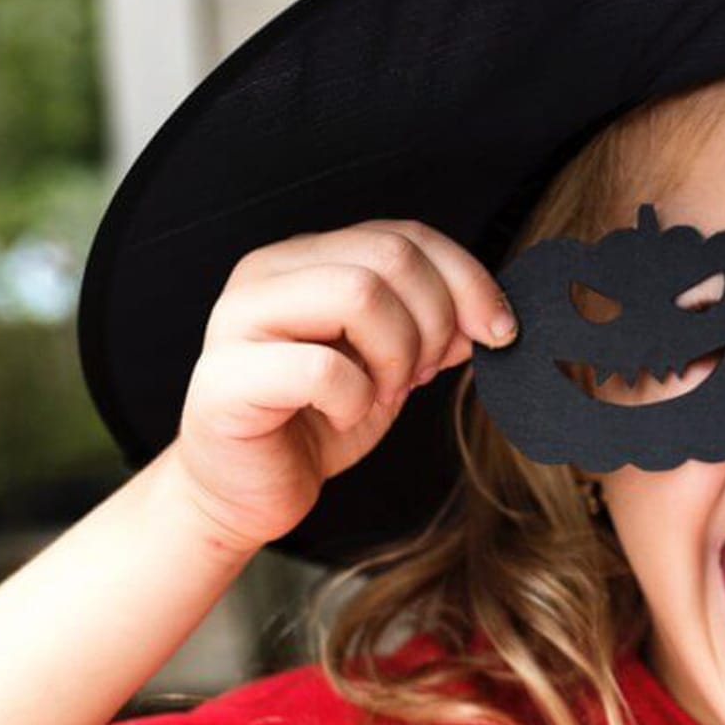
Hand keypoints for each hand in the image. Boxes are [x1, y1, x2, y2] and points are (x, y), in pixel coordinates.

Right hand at [171, 219, 517, 551]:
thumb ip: (434, 328)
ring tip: (383, 393)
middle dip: (433, 323)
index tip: (499, 332)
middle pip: (391, 256)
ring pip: (358, 293)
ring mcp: (239, 316)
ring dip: (396, 356)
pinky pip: (321, 368)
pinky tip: (342, 415)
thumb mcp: (393, 366)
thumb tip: (488, 315)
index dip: (468, 280)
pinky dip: (353, 400)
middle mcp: (269, 270)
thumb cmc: (317, 420)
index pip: (408, 235)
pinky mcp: (226, 375)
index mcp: (310, 257)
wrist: (247, 489)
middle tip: (422, 376)